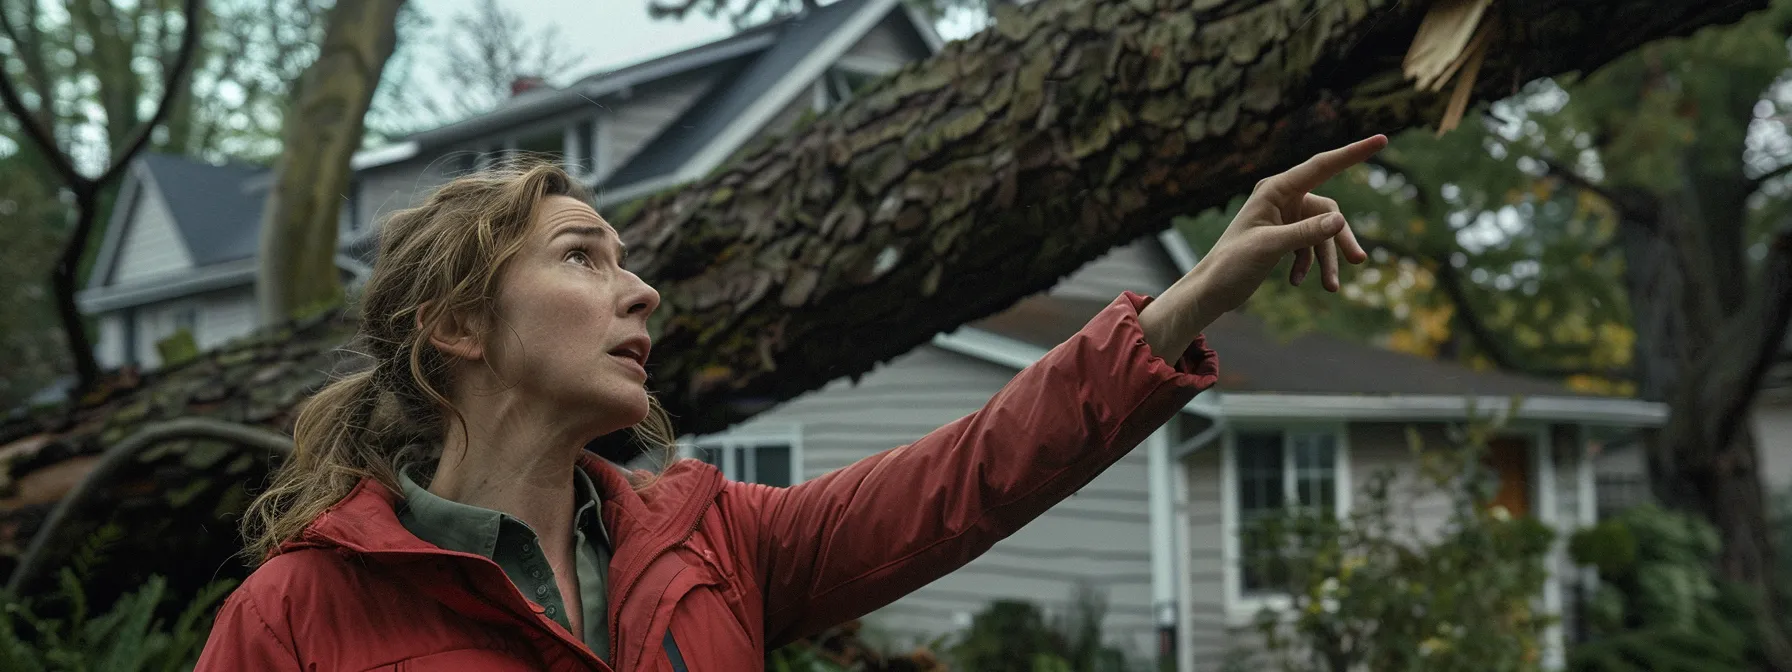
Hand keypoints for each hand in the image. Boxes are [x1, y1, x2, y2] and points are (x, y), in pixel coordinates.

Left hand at [1141, 135, 1387, 357]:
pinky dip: (1307, 264)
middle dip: (1341, 238)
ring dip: (1327, 259)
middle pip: (1328, 211)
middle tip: (1359, 260)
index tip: (1381, 139)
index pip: (1322, 166)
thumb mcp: (1270, 248)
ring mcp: (1284, 218)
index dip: (1353, 153)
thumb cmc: (1232, 264)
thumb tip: (1340, 221)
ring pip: (1322, 232)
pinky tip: (1297, 281)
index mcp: (1275, 190)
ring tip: (1332, 288)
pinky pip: (1309, 246)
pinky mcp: (1284, 237)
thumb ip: (1306, 233)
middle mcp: (1282, 199)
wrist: (1211, 290)